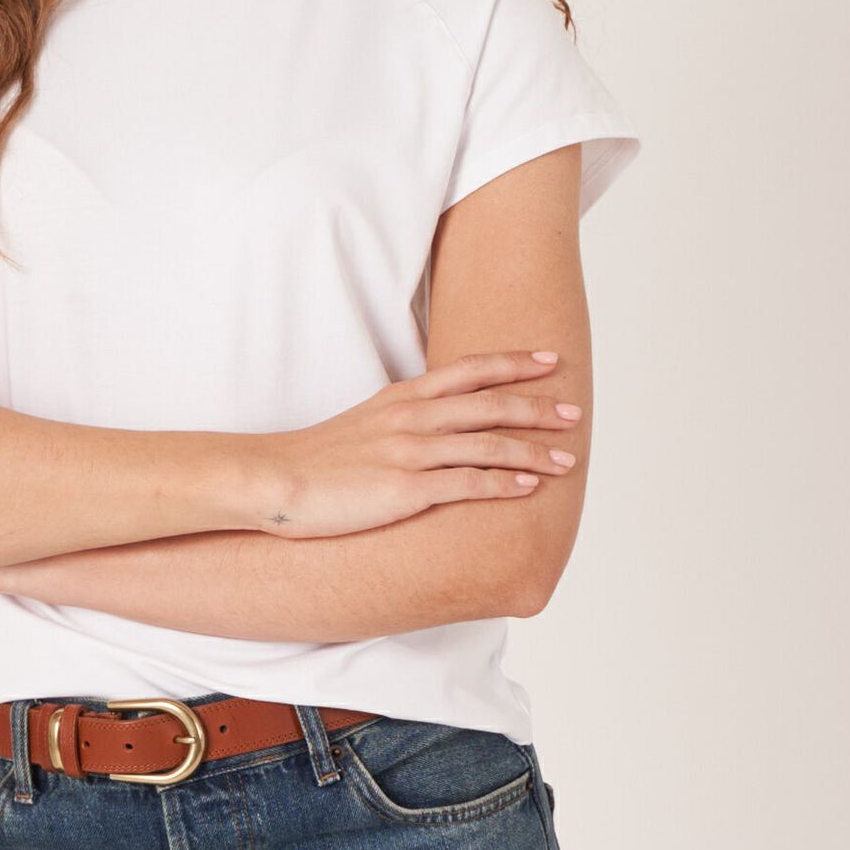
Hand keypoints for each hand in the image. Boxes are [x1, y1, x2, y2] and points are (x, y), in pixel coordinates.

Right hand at [258, 350, 582, 538]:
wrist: (276, 481)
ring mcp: (410, 452)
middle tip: (573, 412)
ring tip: (566, 460)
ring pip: (487, 444)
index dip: (514, 364)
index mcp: (403, 398)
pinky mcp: (406, 489)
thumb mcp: (364, 423)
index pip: (469, 372)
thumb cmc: (317, 459)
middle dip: (537, 407)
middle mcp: (412, 417)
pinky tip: (527, 488)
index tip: (550, 359)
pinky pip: (467, 484)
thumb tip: (435, 427)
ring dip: (532, 451)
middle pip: (489, 403)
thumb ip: (402, 419)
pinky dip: (502, 484)